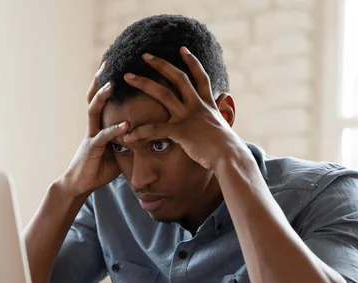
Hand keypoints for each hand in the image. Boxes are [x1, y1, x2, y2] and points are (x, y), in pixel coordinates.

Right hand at [60, 62, 128, 196]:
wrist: (80, 184)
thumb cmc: (99, 168)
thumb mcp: (118, 151)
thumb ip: (129, 139)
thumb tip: (148, 133)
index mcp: (99, 124)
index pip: (102, 98)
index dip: (106, 81)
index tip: (115, 65)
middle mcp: (93, 126)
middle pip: (94, 97)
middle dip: (100, 79)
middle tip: (107, 62)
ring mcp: (91, 135)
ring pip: (94, 110)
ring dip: (102, 96)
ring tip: (111, 84)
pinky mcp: (92, 149)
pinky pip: (103, 136)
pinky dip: (114, 130)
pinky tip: (125, 125)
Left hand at [122, 47, 248, 173]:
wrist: (230, 158)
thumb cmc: (227, 148)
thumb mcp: (224, 126)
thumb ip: (219, 113)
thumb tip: (223, 103)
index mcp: (208, 104)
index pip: (200, 77)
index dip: (191, 61)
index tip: (182, 49)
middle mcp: (198, 106)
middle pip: (178, 77)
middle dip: (160, 64)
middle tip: (145, 55)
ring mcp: (189, 117)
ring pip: (163, 94)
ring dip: (144, 82)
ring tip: (127, 76)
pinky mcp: (181, 131)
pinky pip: (155, 129)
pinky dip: (140, 133)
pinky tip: (128, 136)